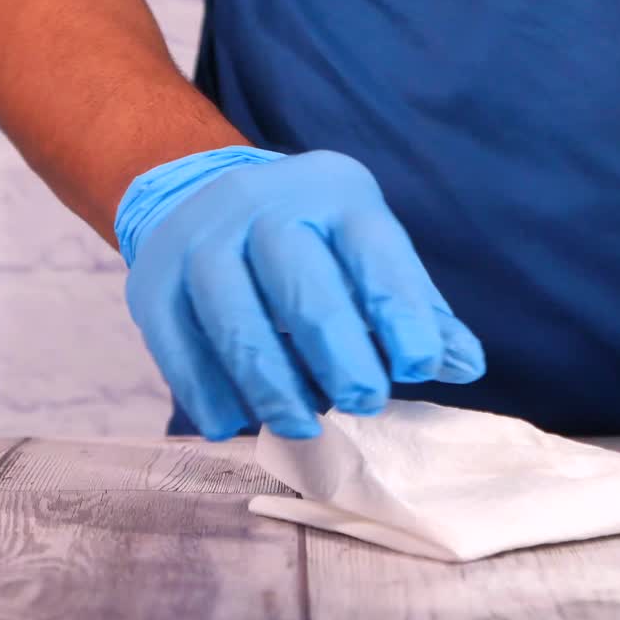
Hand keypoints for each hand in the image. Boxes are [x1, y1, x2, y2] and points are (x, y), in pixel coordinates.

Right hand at [116, 147, 485, 439]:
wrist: (203, 195)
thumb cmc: (312, 242)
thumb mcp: (369, 254)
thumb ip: (419, 311)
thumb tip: (466, 366)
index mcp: (334, 193)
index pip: (374, 252)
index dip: (400, 312)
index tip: (418, 367)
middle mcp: (263, 205)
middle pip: (301, 283)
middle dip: (338, 352)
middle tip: (365, 401)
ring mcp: (200, 239)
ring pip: (234, 318)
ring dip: (273, 385)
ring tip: (305, 425)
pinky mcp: (153, 281)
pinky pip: (178, 344)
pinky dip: (209, 392)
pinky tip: (236, 423)